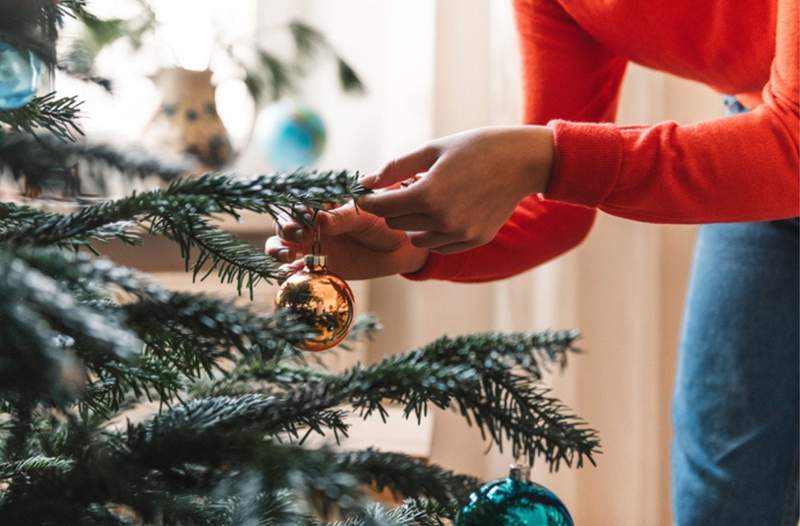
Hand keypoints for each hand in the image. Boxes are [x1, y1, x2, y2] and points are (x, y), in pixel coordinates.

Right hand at [264, 202, 429, 279]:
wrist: (401, 247)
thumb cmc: (383, 222)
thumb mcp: (364, 216)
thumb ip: (341, 218)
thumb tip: (319, 218)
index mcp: (321, 206)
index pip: (297, 205)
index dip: (295, 212)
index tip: (305, 219)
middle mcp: (312, 225)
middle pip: (284, 226)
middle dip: (285, 231)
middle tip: (299, 236)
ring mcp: (313, 246)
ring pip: (283, 247)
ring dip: (278, 251)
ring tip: (289, 257)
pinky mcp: (319, 267)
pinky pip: (298, 271)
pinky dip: (290, 274)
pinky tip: (291, 276)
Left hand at [357, 126, 553, 253]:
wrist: (522, 161)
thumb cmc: (475, 148)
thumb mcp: (432, 150)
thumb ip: (395, 168)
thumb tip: (365, 182)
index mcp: (428, 194)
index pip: (382, 207)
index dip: (369, 200)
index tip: (366, 194)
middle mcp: (443, 220)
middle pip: (396, 223)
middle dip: (393, 207)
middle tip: (404, 188)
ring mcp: (460, 234)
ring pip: (416, 238)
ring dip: (413, 222)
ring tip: (427, 199)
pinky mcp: (474, 240)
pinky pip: (439, 245)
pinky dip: (433, 232)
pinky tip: (444, 211)